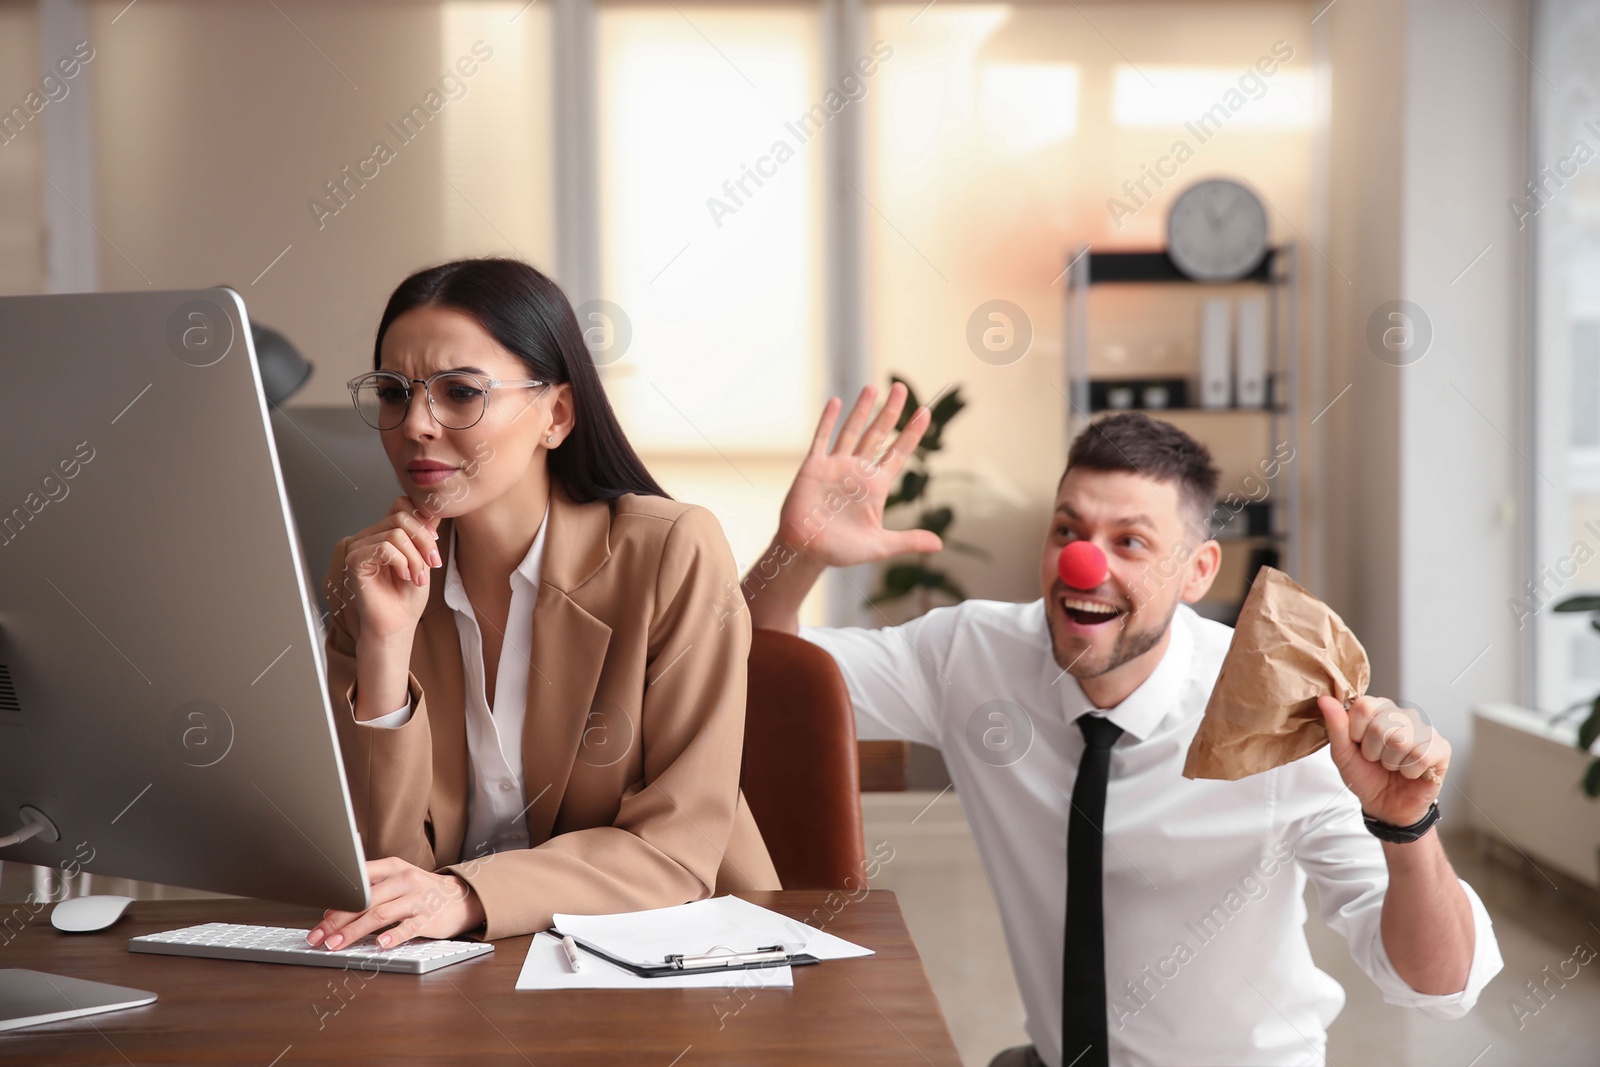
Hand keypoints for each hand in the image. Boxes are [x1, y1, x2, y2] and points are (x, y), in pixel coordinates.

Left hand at [307, 857, 484, 949]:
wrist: (462, 897)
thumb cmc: (422, 891)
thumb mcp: (397, 881)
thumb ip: (368, 893)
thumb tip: (332, 913)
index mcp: (393, 868)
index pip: (359, 881)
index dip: (337, 900)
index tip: (320, 919)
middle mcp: (405, 880)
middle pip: (366, 901)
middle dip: (338, 921)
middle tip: (319, 937)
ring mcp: (418, 899)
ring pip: (381, 914)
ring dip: (355, 931)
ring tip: (337, 945)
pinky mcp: (430, 917)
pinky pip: (408, 928)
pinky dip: (392, 936)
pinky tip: (379, 944)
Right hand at [340, 496, 441, 645]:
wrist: (398, 623)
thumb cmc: (408, 596)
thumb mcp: (424, 558)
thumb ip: (425, 533)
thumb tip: (434, 509)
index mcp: (384, 532)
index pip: (401, 504)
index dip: (422, 519)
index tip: (435, 542)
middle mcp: (369, 536)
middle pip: (401, 516)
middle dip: (424, 540)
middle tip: (431, 564)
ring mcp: (359, 547)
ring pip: (396, 534)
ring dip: (415, 557)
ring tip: (417, 577)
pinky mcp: (354, 560)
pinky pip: (384, 548)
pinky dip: (401, 562)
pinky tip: (404, 576)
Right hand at [778, 383, 942, 567]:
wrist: (806, 553)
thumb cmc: (842, 551)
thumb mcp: (879, 546)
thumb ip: (908, 540)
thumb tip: (939, 544)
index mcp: (876, 486)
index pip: (899, 453)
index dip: (912, 433)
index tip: (926, 413)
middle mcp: (858, 471)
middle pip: (878, 434)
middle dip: (890, 411)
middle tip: (901, 387)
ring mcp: (836, 466)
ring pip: (852, 431)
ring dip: (862, 410)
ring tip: (872, 388)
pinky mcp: (814, 468)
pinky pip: (822, 439)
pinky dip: (828, 420)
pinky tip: (836, 402)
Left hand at [1318, 695, 1447, 826]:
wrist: (1387, 805)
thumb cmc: (1366, 775)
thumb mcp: (1343, 753)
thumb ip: (1335, 726)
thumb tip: (1325, 699)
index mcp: (1378, 709)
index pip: (1363, 706)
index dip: (1356, 732)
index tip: (1359, 745)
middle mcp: (1403, 714)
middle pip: (1381, 726)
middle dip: (1373, 751)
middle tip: (1378, 760)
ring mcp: (1424, 730)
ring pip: (1401, 741)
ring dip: (1391, 763)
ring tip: (1393, 766)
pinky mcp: (1441, 748)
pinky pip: (1421, 756)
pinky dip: (1409, 771)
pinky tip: (1410, 772)